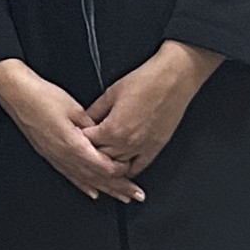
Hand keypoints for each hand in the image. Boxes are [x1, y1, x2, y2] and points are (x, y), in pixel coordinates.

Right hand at [0, 58, 134, 202]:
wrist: (18, 95)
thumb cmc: (42, 97)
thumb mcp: (75, 108)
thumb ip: (93, 126)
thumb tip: (106, 136)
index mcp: (73, 145)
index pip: (102, 166)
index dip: (119, 171)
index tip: (133, 171)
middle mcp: (64, 156)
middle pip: (97, 178)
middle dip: (118, 188)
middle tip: (135, 195)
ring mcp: (56, 158)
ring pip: (85, 180)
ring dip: (105, 190)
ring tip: (120, 197)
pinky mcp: (50, 155)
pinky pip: (70, 176)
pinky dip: (84, 185)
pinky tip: (92, 191)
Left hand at [87, 41, 223, 186]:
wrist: (173, 79)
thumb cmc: (144, 81)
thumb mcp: (111, 93)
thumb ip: (95, 110)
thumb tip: (85, 120)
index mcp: (112, 129)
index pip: (87, 143)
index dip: (79, 139)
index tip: (76, 136)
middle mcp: (126, 143)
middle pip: (100, 158)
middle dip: (91, 153)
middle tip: (86, 148)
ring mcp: (142, 148)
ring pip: (117, 167)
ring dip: (107, 163)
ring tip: (101, 159)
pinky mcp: (155, 148)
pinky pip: (138, 167)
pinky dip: (127, 170)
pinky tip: (120, 167)